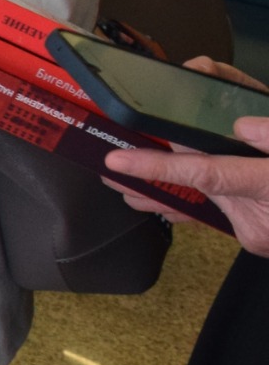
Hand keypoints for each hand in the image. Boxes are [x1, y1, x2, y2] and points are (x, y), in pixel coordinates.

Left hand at [105, 60, 268, 255]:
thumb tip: (242, 125)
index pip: (209, 172)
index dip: (160, 164)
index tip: (120, 161)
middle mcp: (263, 217)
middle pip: (197, 187)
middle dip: (154, 178)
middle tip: (110, 170)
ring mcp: (260, 233)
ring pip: (202, 205)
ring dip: (165, 197)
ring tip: (125, 190)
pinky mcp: (259, 239)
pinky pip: (217, 218)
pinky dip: (190, 207)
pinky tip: (160, 203)